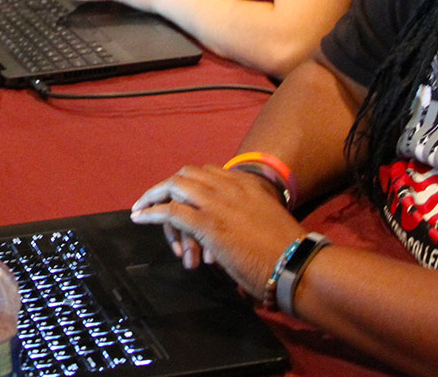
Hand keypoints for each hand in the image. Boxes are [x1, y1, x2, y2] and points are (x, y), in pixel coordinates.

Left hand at [130, 165, 304, 293]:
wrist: (297, 265)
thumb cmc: (287, 252)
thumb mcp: (265, 221)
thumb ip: (245, 217)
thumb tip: (227, 234)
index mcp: (248, 183)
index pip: (208, 172)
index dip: (189, 184)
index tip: (179, 196)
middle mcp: (231, 186)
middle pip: (187, 175)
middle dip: (167, 187)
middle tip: (152, 200)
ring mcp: (218, 203)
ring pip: (175, 187)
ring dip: (155, 198)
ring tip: (140, 208)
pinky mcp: (209, 224)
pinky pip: (171, 212)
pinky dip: (152, 213)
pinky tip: (140, 218)